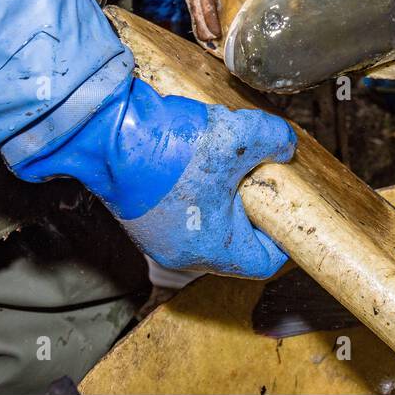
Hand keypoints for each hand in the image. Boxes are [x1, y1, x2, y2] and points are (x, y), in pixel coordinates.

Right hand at [8, 78, 294, 278]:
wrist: (106, 133)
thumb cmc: (170, 148)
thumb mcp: (241, 136)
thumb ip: (275, 141)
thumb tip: (285, 145)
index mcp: (210, 251)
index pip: (264, 261)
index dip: (283, 234)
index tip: (288, 206)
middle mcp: (182, 254)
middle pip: (236, 240)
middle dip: (251, 206)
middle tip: (256, 174)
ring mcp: (158, 237)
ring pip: (209, 222)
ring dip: (222, 193)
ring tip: (225, 159)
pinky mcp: (142, 216)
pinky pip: (183, 209)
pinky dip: (196, 187)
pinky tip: (196, 156)